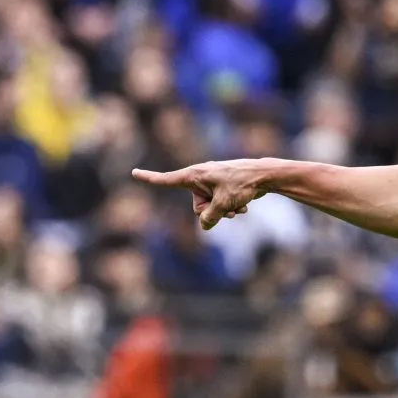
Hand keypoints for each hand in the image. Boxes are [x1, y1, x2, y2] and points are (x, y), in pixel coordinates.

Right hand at [132, 160, 270, 229]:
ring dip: (224, 211)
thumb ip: (209, 218)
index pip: (167, 180)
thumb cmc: (241, 184)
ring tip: (239, 204)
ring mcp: (211, 183)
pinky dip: (231, 207)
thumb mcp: (222, 205)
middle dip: (211, 211)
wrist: (263, 175)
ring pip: (210, 209)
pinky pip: (220, 206)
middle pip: (196, 207)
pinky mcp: (221, 188)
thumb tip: (204, 225)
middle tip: (228, 203)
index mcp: (194, 175)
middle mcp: (200, 178)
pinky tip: (243, 203)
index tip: (134, 172)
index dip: (150, 178)